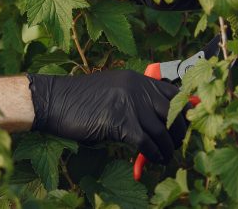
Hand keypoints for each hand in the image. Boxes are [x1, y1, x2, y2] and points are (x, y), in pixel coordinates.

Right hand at [26, 70, 188, 162]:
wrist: (54, 101)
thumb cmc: (80, 101)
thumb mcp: (113, 91)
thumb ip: (135, 100)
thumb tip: (160, 122)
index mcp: (135, 78)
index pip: (174, 92)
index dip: (183, 110)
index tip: (183, 126)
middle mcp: (136, 87)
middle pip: (173, 112)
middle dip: (178, 133)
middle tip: (175, 145)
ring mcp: (129, 103)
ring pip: (162, 131)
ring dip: (168, 148)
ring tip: (166, 157)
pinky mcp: (120, 121)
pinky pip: (147, 143)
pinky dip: (154, 154)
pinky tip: (153, 160)